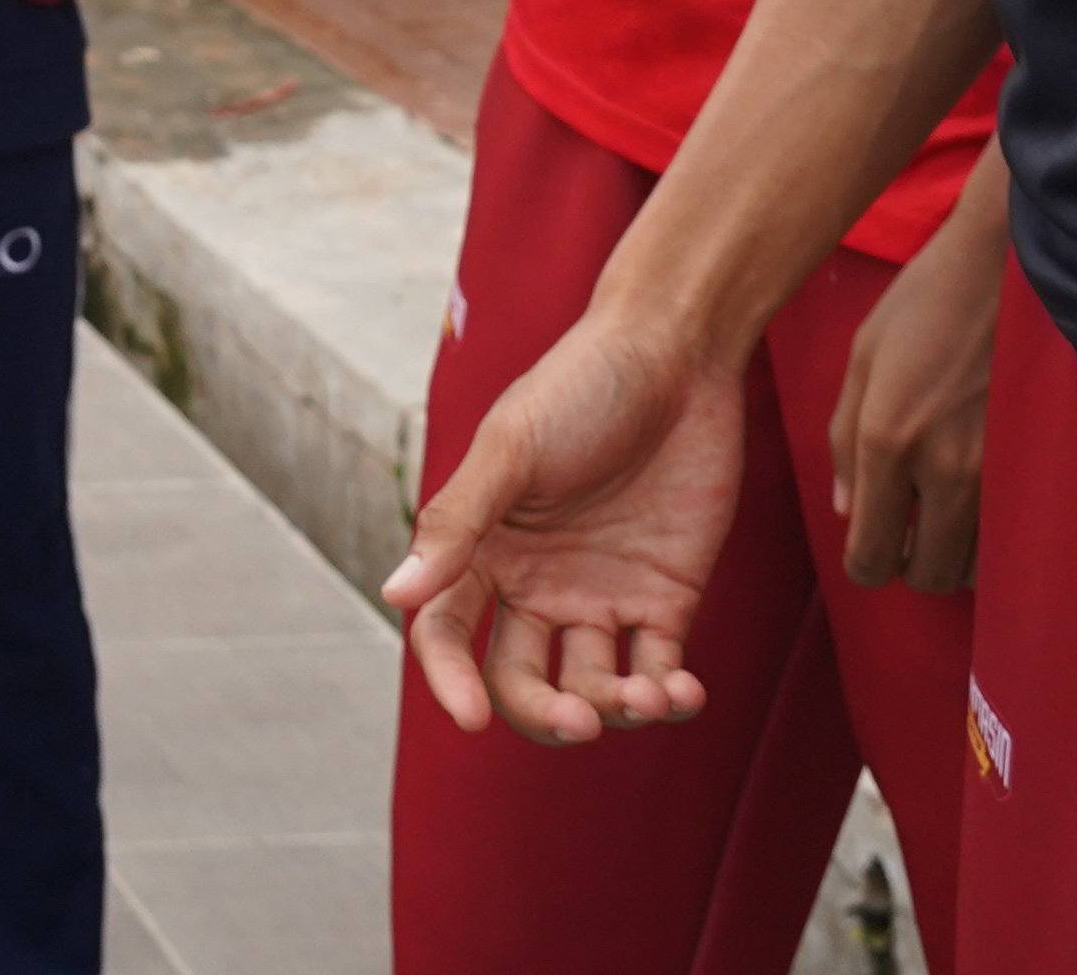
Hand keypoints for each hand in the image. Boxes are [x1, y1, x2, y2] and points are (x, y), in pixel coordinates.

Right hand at [381, 304, 751, 744]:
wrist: (676, 355)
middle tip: (581, 721)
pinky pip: (659, 670)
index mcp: (483, 549)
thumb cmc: (578, 389)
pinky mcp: (664, 598)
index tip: (473, 718)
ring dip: (616, 709)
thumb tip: (394, 593)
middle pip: (521, 679)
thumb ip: (456, 524)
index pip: (447, 633)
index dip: (452, 682)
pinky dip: (669, 696)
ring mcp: (600, 595)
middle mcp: (535, 583)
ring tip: (650, 696)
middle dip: (546, 713)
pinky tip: (682, 692)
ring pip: (592, 687)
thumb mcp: (510, 451)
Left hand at [829, 151, 1005, 594]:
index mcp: (886, 440)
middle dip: (909, 565)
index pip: (873, 553)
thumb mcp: (862, 357)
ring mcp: (998, 471)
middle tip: (906, 532)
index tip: (869, 548)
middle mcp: (942, 468)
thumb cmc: (925, 301)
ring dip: (953, 555)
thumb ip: (843, 439)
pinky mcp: (1037, 464)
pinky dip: (992, 537)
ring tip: (942, 516)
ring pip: (974, 567)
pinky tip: (980, 503)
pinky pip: (1012, 536)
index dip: (866, 564)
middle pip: (926, 575)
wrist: (1006, 266)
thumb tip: (846, 509)